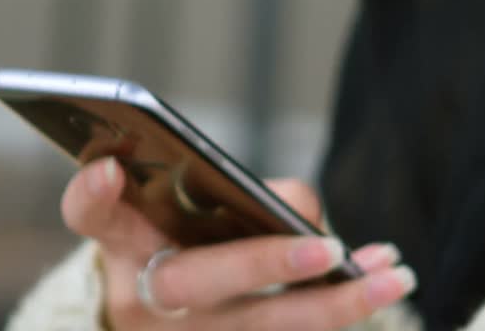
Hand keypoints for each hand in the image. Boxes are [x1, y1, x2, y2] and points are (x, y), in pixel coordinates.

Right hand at [62, 157, 416, 329]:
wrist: (156, 325)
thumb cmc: (179, 243)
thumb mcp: (183, 212)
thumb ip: (233, 192)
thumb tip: (300, 213)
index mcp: (121, 244)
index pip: (90, 217)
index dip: (92, 195)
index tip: (109, 170)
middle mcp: (143, 295)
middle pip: (195, 282)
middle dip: (264, 265)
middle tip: (327, 249)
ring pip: (260, 327)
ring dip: (336, 303)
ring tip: (394, 273)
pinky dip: (339, 313)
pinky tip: (380, 285)